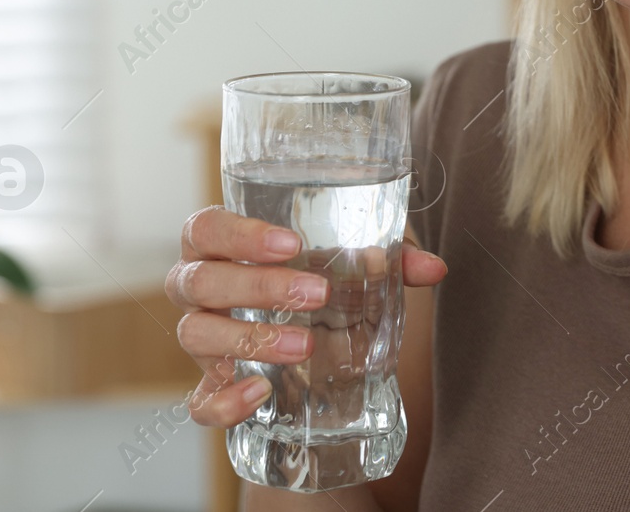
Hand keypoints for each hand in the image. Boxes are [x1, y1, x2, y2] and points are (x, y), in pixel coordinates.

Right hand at [165, 205, 448, 426]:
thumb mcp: (350, 263)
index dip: (239, 234)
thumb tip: (434, 268)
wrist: (312, 344)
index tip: (292, 243)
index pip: (207, 227)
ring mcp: (199, 340)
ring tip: (304, 345)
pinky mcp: (210, 388)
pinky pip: (199, 402)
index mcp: (220, 245)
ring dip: (249, 338)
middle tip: (318, 294)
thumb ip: (390, 257)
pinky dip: (224, 401)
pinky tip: (260, 393)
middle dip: (259, 286)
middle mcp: (199, 288)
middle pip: (201, 281)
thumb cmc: (319, 283)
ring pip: (195, 335)